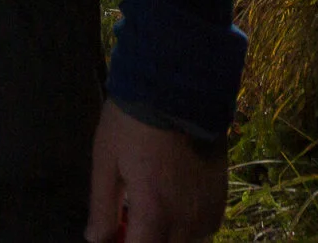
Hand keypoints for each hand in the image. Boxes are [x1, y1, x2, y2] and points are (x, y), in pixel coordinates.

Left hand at [84, 99, 226, 242]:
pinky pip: (204, 229)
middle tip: (126, 224)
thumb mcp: (106, 161)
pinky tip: (171, 208)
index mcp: (155, 212)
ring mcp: (208, 211)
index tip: (112, 236)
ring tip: (147, 213)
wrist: (177, 90)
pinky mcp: (221, 199)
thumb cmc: (132, 123)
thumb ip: (102, 206)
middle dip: (144, 240)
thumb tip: (96, 239)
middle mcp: (187, 220)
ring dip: (165, 236)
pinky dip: (186, 228)